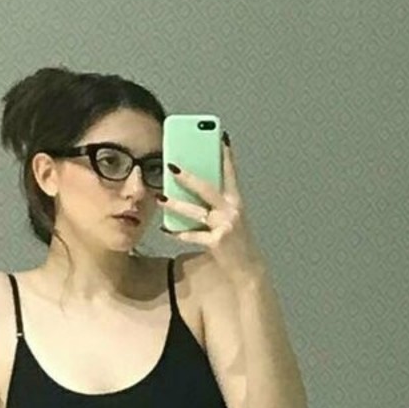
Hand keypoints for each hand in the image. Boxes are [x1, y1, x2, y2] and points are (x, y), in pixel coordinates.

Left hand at [160, 131, 264, 277]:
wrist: (248, 269)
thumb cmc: (236, 242)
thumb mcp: (230, 219)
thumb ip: (215, 205)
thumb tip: (191, 190)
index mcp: (237, 202)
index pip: (231, 174)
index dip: (226, 156)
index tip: (220, 138)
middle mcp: (232, 211)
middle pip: (207, 189)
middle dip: (188, 177)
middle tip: (171, 166)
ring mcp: (225, 226)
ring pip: (195, 212)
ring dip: (175, 205)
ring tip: (160, 197)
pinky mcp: (217, 242)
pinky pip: (193, 235)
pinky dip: (178, 233)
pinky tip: (165, 230)